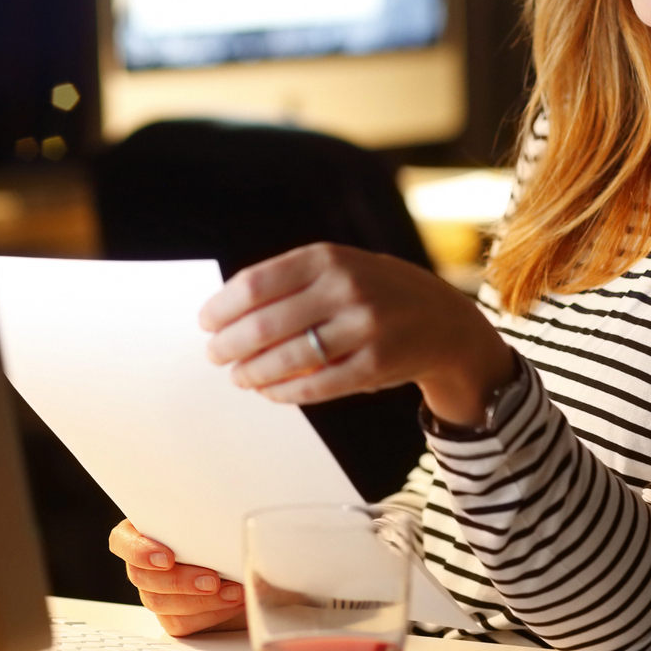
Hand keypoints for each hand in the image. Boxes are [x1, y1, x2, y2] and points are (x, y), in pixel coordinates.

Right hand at [108, 520, 246, 636]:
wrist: (239, 561)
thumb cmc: (221, 533)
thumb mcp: (210, 520)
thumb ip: (201, 521)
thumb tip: (210, 524)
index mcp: (143, 532)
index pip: (122, 541)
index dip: (138, 551)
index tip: (167, 558)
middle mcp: (144, 564)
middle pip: (142, 577)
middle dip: (181, 581)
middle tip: (212, 580)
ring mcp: (155, 592)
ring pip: (160, 603)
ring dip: (201, 600)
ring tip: (234, 592)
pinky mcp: (171, 616)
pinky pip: (180, 622)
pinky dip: (211, 613)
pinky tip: (232, 602)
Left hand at [200, 242, 515, 426]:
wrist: (444, 321)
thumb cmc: (377, 292)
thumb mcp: (340, 267)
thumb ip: (292, 281)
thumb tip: (227, 309)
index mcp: (328, 258)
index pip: (256, 283)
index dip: (222, 307)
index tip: (205, 322)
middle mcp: (346, 287)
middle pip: (265, 323)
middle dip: (230, 344)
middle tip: (215, 355)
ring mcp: (363, 327)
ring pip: (288, 358)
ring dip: (252, 372)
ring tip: (238, 376)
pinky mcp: (375, 364)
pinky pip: (317, 385)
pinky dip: (285, 392)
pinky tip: (269, 392)